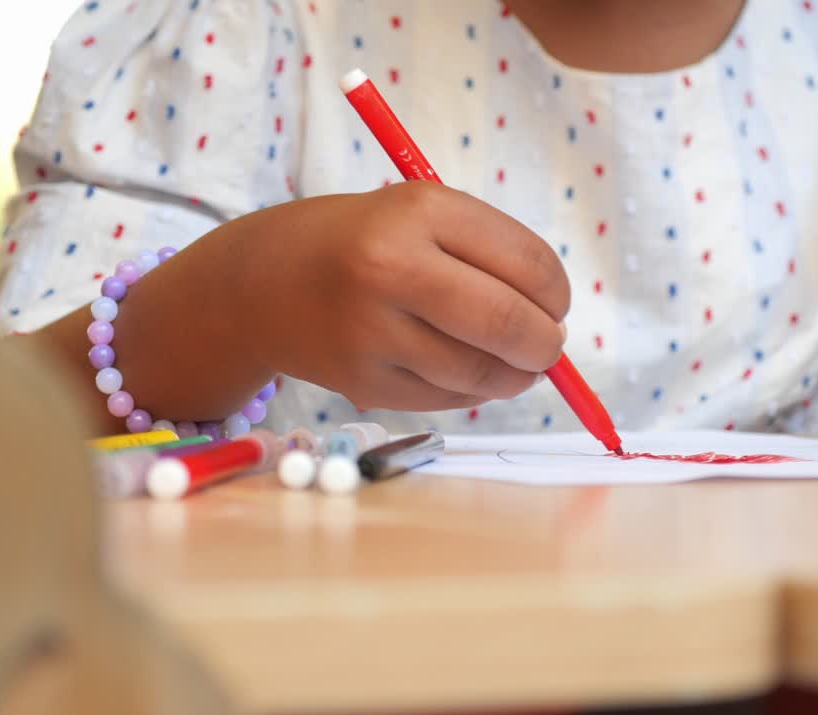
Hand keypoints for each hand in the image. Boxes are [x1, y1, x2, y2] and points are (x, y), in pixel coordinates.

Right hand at [239, 182, 569, 410]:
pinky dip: (473, 392)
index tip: (557, 304)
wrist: (259, 282)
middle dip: (547, 345)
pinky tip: (466, 372)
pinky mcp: (361, 381)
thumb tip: (557, 322)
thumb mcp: (420, 216)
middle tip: (549, 347)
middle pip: (508, 324)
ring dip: (515, 375)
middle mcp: (391, 267)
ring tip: (515, 363)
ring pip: (481, 372)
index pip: (528, 263)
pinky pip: (447, 400)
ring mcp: (372, 330)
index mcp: (419, 210)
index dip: (558, 294)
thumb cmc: (362, 242)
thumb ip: (492, 256)